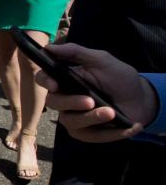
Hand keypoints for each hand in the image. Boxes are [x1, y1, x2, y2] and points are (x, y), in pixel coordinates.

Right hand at [34, 43, 158, 141]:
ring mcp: (75, 117)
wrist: (141, 100)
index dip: (44, 81)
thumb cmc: (119, 78)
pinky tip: (125, 126)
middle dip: (70, 102)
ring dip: (91, 118)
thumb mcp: (102, 60)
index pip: (44, 79)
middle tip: (90, 101)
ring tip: (111, 113)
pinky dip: (108, 133)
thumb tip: (49, 48)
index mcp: (65, 79)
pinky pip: (89, 136)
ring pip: (70, 121)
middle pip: (53, 102)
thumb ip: (76, 52)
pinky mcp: (87, 133)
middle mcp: (66, 98)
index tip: (54, 84)